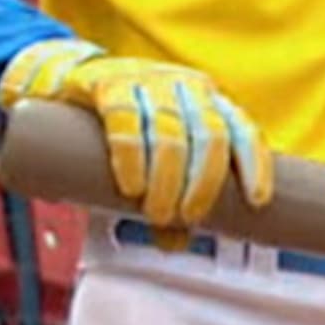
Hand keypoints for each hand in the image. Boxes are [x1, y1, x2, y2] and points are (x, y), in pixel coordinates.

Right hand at [0, 37, 273, 236]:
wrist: (67, 81)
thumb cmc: (123, 126)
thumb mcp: (152, 161)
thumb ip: (166, 198)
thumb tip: (175, 244)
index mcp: (207, 101)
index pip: (242, 128)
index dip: (253, 164)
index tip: (257, 201)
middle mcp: (185, 85)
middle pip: (210, 134)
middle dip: (202, 183)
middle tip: (185, 217)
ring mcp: (148, 79)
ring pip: (170, 131)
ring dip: (166, 179)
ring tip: (154, 213)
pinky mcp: (109, 82)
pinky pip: (125, 118)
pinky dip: (131, 157)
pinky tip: (130, 186)